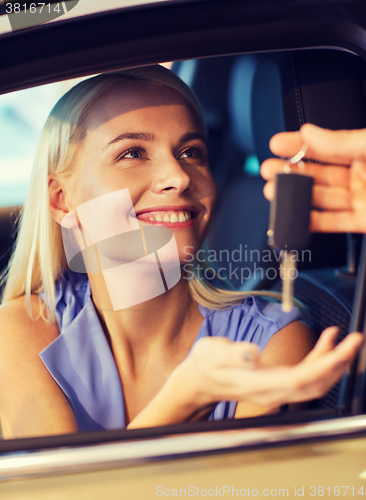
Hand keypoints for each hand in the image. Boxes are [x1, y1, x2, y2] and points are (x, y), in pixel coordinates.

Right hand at [127, 328, 362, 428]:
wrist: (199, 379)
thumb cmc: (205, 364)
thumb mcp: (211, 352)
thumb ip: (232, 353)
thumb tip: (252, 353)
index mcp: (258, 384)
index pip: (300, 379)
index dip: (325, 365)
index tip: (343, 348)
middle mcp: (271, 391)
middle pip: (314, 385)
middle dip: (339, 364)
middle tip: (355, 341)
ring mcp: (276, 389)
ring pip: (314, 383)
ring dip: (334, 363)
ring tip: (347, 339)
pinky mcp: (277, 382)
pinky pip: (305, 375)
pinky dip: (319, 360)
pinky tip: (325, 342)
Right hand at [260, 123, 365, 232]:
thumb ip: (343, 141)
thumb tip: (310, 133)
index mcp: (365, 152)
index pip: (326, 147)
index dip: (299, 145)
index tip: (276, 144)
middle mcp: (361, 175)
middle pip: (318, 174)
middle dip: (289, 172)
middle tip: (268, 170)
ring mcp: (361, 200)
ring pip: (320, 198)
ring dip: (294, 196)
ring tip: (273, 192)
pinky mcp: (363, 222)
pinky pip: (333, 223)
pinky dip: (311, 222)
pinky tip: (295, 216)